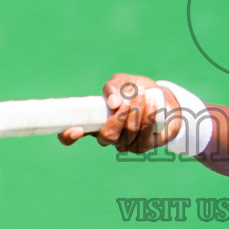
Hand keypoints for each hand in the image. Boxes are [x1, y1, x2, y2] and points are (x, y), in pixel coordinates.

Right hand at [56, 73, 179, 153]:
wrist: (159, 98)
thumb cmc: (134, 90)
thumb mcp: (122, 82)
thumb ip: (113, 87)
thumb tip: (112, 103)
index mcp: (93, 121)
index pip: (69, 136)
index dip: (68, 136)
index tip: (76, 129)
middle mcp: (105, 136)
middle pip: (107, 136)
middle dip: (120, 115)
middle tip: (130, 97)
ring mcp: (124, 144)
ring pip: (128, 133)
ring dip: (136, 111)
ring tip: (142, 94)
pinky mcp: (142, 146)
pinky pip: (144, 134)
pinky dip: (148, 116)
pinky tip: (151, 103)